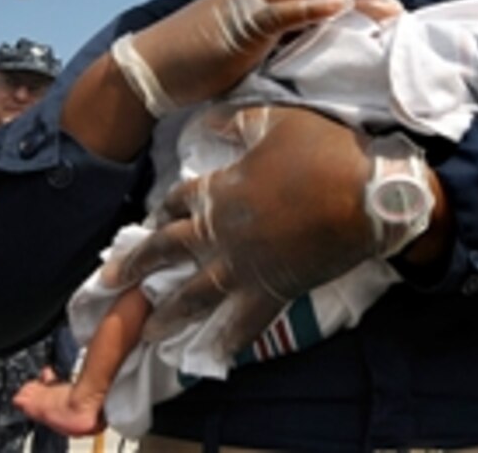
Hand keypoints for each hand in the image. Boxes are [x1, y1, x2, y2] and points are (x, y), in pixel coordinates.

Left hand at [114, 106, 399, 350]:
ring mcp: (246, 266)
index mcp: (221, 190)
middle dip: (137, 265)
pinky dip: (227, 341)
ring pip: (195, 294)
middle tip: (110, 281)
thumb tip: (205, 120)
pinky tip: (211, 357)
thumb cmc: (323, 151)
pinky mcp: (275, 290)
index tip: (148, 220)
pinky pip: (244, 322)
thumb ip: (234, 122)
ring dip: (168, 313)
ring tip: (148, 331)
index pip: (177, 200)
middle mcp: (222, 233)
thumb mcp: (274, 121)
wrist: (368, 194)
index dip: (161, 209)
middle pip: (169, 250)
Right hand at [133, 0, 388, 106]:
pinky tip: (341, 3)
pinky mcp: (243, 19)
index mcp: (260, 6)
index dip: (347, 1)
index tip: (379, 9)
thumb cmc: (191, 71)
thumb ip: (272, 58)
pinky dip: (316, 5)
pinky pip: (286, 9)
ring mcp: (250, 4)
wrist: (150, 70)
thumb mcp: (242, 62)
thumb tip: (301, 74)